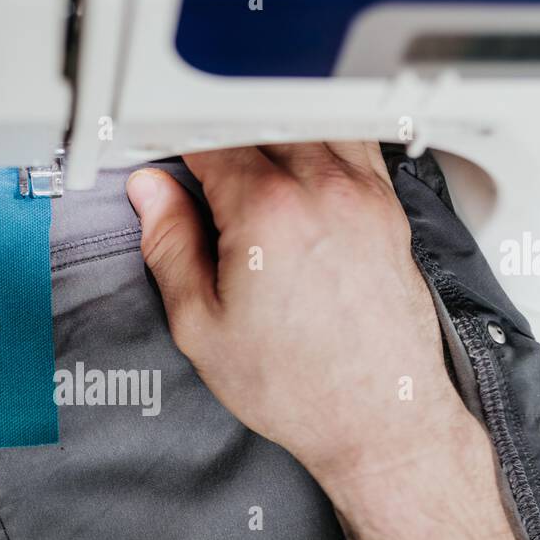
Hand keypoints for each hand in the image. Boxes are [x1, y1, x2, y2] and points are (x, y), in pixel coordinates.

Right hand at [126, 143, 471, 489]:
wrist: (379, 419)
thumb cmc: (300, 388)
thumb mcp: (202, 326)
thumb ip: (169, 246)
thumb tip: (150, 195)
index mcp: (267, 211)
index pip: (206, 140)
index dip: (170, 143)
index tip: (155, 157)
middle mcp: (322, 188)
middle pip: (256, 120)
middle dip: (217, 133)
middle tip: (191, 166)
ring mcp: (362, 194)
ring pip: (307, 120)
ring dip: (268, 131)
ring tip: (242, 167)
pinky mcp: (388, 209)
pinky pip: (351, 143)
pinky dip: (318, 141)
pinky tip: (298, 170)